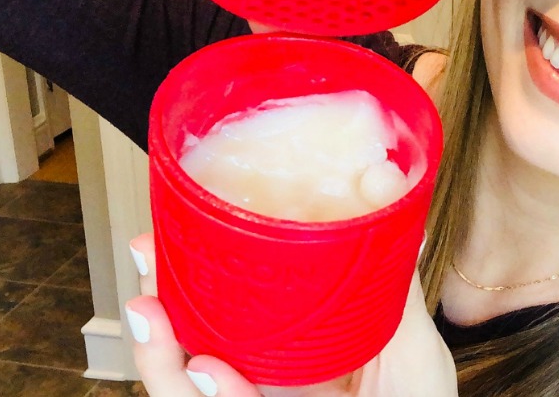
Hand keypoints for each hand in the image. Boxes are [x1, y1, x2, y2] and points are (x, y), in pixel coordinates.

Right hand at [126, 233, 457, 395]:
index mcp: (298, 350)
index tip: (180, 228)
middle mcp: (270, 381)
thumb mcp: (413, 344)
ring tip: (147, 309)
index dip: (201, 271)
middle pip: (197, 341)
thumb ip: (392, 280)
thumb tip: (384, 183)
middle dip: (161, 299)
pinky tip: (206, 371)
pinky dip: (209, 395)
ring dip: (159, 351)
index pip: (237, 307)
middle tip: (145, 256)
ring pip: (189, 384)